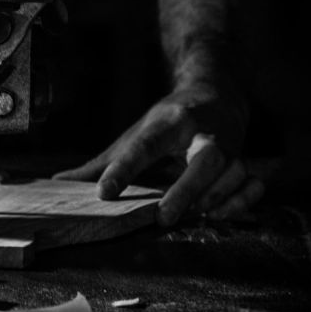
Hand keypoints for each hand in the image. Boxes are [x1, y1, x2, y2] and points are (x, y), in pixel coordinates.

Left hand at [53, 82, 262, 225]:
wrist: (218, 93)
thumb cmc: (170, 121)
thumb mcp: (136, 134)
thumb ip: (101, 163)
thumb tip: (58, 182)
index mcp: (168, 121)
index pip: (143, 145)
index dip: (123, 169)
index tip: (103, 193)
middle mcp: (202, 131)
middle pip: (204, 158)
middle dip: (186, 188)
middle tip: (163, 217)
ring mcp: (230, 145)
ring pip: (232, 171)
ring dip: (215, 198)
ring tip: (194, 216)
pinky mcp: (246, 160)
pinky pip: (252, 182)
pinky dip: (242, 201)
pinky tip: (220, 214)